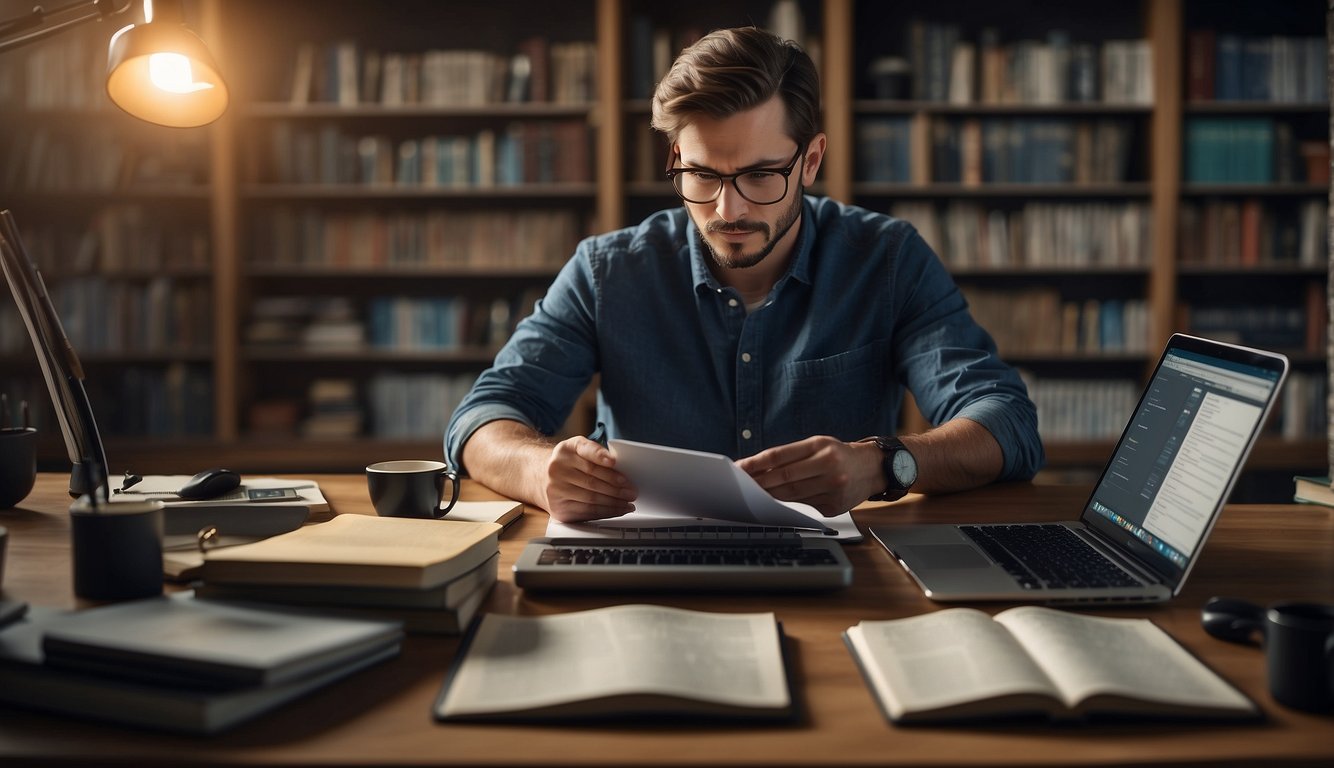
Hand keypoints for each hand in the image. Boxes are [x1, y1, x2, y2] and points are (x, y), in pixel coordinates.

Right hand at [539, 435, 636, 522]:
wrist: (540, 477)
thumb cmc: (567, 463)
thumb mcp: (577, 448)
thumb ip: (595, 452)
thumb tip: (619, 466)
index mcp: (565, 450)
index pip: (585, 451)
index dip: (599, 456)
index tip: (613, 462)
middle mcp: (557, 469)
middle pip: (592, 480)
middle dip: (616, 487)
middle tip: (632, 491)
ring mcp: (555, 490)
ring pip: (591, 498)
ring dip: (614, 502)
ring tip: (628, 502)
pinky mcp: (558, 508)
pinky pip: (587, 512)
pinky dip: (606, 511)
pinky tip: (618, 509)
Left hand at [737, 436, 879, 516]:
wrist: (872, 469)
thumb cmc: (839, 454)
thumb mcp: (818, 445)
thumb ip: (791, 456)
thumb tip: (759, 469)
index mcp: (821, 447)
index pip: (780, 456)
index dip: (757, 463)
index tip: (740, 468)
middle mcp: (829, 466)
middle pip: (784, 478)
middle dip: (759, 482)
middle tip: (741, 484)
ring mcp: (833, 489)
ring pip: (792, 494)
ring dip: (770, 495)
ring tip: (754, 493)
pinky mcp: (834, 506)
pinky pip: (805, 506)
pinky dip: (789, 503)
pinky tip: (776, 502)